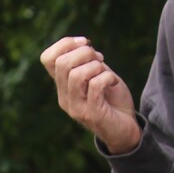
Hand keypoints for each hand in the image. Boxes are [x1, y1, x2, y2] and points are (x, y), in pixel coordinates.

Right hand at [40, 36, 140, 153]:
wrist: (126, 130)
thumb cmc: (112, 102)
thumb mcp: (98, 77)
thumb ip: (88, 63)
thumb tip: (83, 44)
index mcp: (62, 87)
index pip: (47, 59)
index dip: (65, 43)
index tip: (85, 42)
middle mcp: (64, 98)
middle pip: (62, 63)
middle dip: (84, 53)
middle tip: (100, 59)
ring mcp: (76, 108)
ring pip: (76, 75)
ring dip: (96, 67)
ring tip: (107, 73)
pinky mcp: (92, 114)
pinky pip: (96, 85)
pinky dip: (108, 78)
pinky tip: (113, 82)